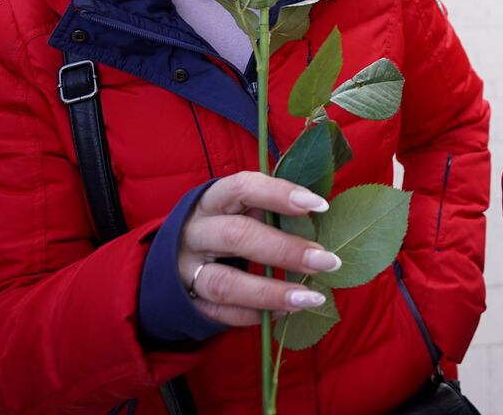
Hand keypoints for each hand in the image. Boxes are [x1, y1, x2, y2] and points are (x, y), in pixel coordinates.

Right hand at [178, 171, 340, 325]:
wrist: (175, 258)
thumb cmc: (225, 225)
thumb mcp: (240, 208)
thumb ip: (272, 209)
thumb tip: (321, 216)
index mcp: (212, 200)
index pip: (243, 188)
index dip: (280, 194)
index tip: (320, 205)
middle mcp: (195, 232)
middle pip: (237, 236)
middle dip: (286, 250)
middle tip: (327, 261)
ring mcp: (187, 270)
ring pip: (226, 283)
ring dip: (273, 292)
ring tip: (311, 297)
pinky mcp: (189, 302)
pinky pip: (222, 312)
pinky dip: (256, 314)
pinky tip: (286, 312)